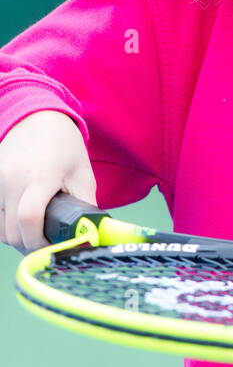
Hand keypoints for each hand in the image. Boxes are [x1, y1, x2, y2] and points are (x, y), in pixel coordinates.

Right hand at [0, 110, 96, 251]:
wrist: (36, 118)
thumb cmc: (64, 147)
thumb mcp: (83, 175)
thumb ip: (86, 208)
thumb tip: (90, 237)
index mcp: (42, 176)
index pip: (29, 218)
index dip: (39, 242)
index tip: (53, 249)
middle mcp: (13, 179)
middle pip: (12, 231)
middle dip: (31, 245)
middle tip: (48, 246)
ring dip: (17, 237)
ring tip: (36, 233)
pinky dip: (5, 226)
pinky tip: (21, 222)